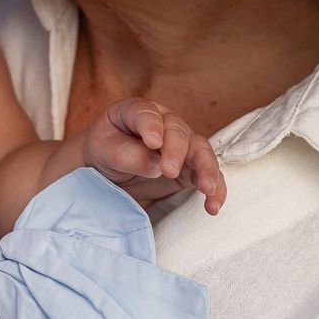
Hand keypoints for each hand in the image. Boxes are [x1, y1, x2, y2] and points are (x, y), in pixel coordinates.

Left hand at [84, 97, 228, 214]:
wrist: (106, 169)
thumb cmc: (104, 152)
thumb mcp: (104, 150)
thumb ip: (127, 154)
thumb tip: (157, 165)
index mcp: (138, 111)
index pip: (147, 113)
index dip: (151, 126)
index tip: (152, 142)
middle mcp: (165, 123)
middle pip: (179, 131)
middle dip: (177, 151)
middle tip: (169, 170)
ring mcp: (181, 145)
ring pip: (201, 151)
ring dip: (206, 169)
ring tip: (207, 188)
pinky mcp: (189, 168)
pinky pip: (207, 175)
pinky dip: (215, 190)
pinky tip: (212, 206)